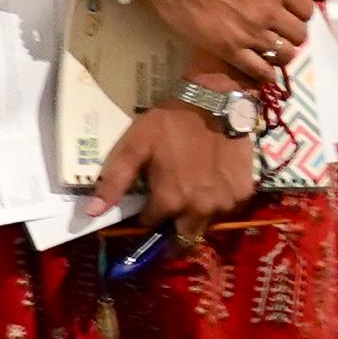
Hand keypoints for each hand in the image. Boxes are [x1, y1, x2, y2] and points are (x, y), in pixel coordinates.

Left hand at [91, 105, 259, 247]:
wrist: (216, 100)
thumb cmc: (171, 122)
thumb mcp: (134, 145)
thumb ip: (113, 180)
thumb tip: (92, 212)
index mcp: (169, 201)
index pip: (151, 224)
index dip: (147, 213)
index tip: (148, 199)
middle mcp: (199, 209)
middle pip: (184, 238)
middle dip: (175, 228)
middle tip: (173, 207)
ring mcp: (225, 203)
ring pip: (207, 223)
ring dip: (198, 214)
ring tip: (195, 188)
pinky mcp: (244, 192)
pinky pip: (229, 208)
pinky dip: (220, 200)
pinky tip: (215, 179)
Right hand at [133, 0, 321, 89]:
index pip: (307, 9)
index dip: (300, 12)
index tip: (290, 13)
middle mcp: (270, 11)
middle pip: (298, 34)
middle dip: (293, 33)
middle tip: (280, 31)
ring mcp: (250, 33)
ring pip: (284, 54)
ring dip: (281, 53)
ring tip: (271, 49)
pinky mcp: (228, 49)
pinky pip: (258, 70)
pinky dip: (265, 72)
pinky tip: (262, 68)